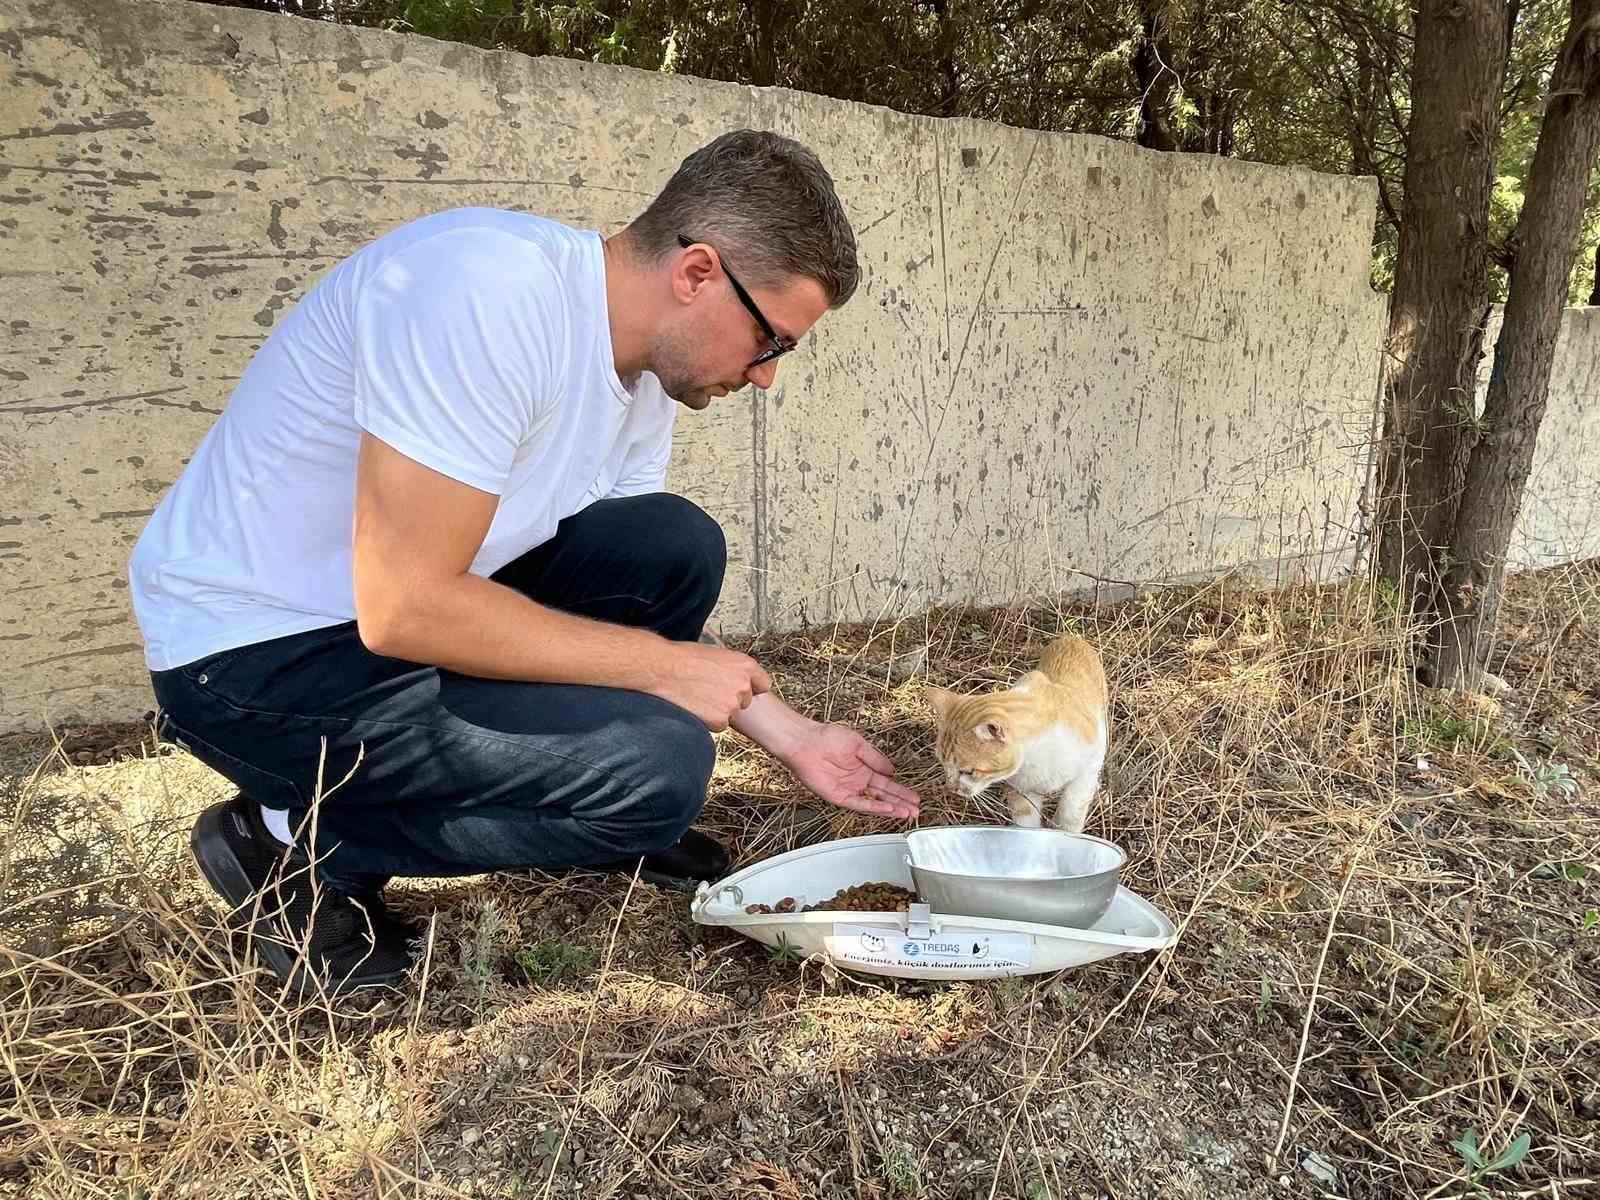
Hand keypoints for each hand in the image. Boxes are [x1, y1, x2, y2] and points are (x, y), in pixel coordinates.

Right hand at [650, 641, 771, 731]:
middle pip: (745, 701)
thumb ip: (733, 668)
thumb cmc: (684, 657)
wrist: (663, 668)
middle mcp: (744, 685)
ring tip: (698, 696)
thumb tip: (736, 676)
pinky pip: (718, 725)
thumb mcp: (717, 653)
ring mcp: (732, 704)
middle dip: (730, 699)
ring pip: (730, 714)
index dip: (750, 688)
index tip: (739, 689)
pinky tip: (695, 707)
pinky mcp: (720, 720)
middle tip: (708, 691)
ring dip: (718, 710)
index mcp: (746, 665)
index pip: (762, 684)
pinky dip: (708, 721)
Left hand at [781, 723, 921, 818]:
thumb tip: (892, 771)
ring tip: (907, 814)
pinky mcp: (838, 796)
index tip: (915, 797)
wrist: (806, 741)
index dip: (901, 791)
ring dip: (891, 809)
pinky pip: (859, 804)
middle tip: (916, 811)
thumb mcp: (859, 745)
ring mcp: (848, 790)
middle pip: (883, 796)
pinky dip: (874, 807)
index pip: (886, 784)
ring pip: (874, 803)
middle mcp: (857, 781)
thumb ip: (876, 759)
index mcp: (863, 769)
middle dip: (900, 804)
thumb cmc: (827, 737)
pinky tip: (888, 809)